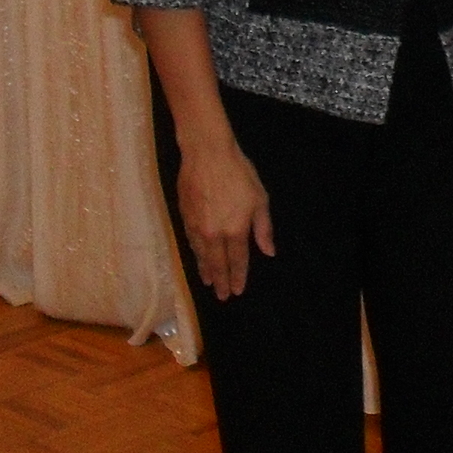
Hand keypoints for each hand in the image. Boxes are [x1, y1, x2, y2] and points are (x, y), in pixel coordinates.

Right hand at [177, 138, 274, 300]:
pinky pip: (191, 244)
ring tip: (208, 283)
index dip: (238, 277)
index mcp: (235, 230)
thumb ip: (263, 228)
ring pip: (201, 256)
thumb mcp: (260, 199)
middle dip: (220, 281)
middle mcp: (214, 234)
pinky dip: (195, 255)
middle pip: (217, 264)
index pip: (237, 261)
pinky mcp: (184, 218)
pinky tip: (197, 260)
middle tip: (221, 297)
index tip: (237, 291)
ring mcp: (197, 227)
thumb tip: (268, 252)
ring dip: (206, 271)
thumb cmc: (239, 174)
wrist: (207, 155)